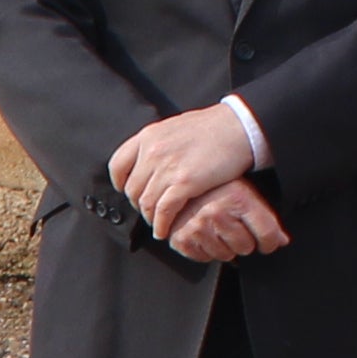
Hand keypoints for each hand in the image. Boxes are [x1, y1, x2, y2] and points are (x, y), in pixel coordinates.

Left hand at [107, 102, 258, 232]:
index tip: (127, 191)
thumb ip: (159, 143)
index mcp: (148, 136)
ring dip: (150, 218)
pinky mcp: (184, 182)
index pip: (118, 165)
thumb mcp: (175, 127)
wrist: (238, 126)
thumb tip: (149, 160)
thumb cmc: (213, 127)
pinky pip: (163, 211)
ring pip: (146, 203)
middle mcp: (153, 151)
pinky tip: (165, 231)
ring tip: (158, 224)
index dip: (120, 183)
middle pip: (132, 189)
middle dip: (139, 204)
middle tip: (149, 212)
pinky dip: (161, 225)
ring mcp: (167, 167)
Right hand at [161, 181, 291, 263]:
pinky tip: (205, 235)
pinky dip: (207, 250)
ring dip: (225, 247)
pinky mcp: (182, 238)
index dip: (271, 242)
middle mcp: (217, 212)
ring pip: (226, 255)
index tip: (267, 242)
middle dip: (243, 242)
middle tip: (235, 228)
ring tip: (219, 230)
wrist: (181, 185)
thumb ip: (265, 218)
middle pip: (246, 247)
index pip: (267, 233)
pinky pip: (205, 258)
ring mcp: (198, 226)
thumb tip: (282, 241)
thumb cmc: (217, 189)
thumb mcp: (245, 194)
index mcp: (238, 198)